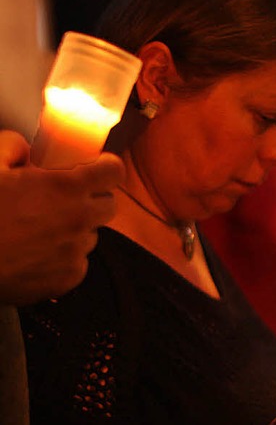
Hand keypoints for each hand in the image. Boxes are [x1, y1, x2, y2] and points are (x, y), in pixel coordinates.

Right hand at [0, 130, 122, 304]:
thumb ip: (13, 147)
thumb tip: (23, 150)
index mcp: (65, 188)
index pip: (113, 172)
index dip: (107, 167)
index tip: (99, 167)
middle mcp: (79, 220)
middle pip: (109, 205)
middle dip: (93, 198)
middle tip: (65, 198)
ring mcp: (76, 252)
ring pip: (91, 234)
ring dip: (75, 228)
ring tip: (41, 228)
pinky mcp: (68, 277)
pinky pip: (77, 262)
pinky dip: (63, 256)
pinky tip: (36, 251)